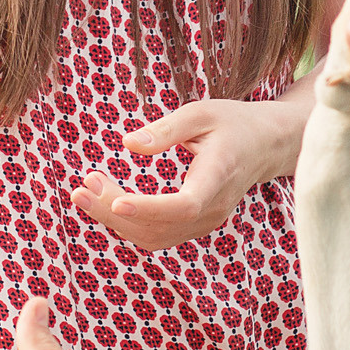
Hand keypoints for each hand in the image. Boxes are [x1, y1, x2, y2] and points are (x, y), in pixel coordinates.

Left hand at [70, 95, 309, 250]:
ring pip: (154, 236)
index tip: (116, 201)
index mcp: (218, 176)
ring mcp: (206, 221)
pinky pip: (157, 235)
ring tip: (86, 190)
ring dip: (115, 220)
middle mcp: (214, 207)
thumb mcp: (201, 113)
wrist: (265, 146)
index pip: (185, 204)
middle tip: (84, 186)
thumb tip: (129, 143)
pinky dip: (127, 223)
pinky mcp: (195, 225)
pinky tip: (105, 202)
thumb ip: (166, 129)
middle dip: (114, 211)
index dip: (149, 208)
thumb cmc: (232, 123)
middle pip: (160, 225)